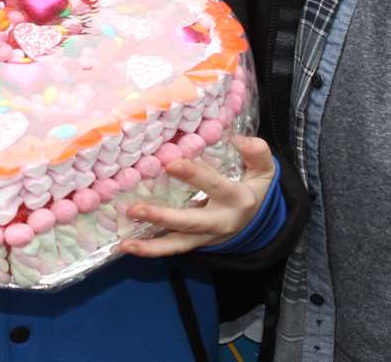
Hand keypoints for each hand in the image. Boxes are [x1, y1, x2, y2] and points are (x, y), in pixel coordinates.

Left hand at [117, 136, 276, 256]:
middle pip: (190, 222)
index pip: (214, 186)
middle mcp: (220, 222)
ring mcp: (206, 237)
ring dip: (150, 245)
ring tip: (125, 244)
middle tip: (135, 209)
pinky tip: (127, 246)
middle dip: (162, 217)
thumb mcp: (264, 170)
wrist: (258, 222)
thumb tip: (240, 140)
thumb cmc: (255, 189)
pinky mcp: (196, 244)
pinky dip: (150, 249)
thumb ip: (257, 154)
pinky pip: (172, 248)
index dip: (194, 175)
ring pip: (178, 244)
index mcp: (237, 199)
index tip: (170, 163)